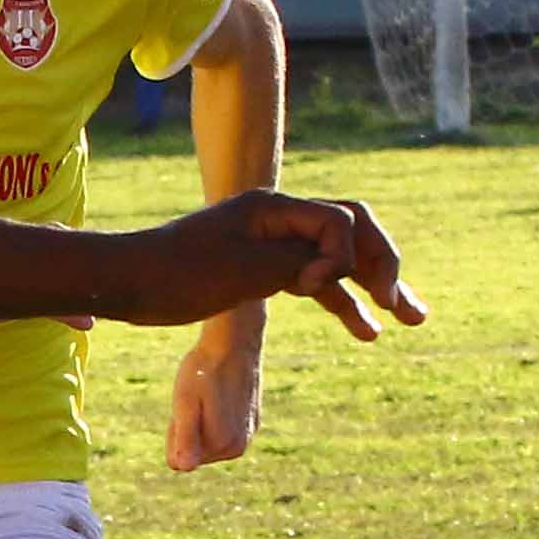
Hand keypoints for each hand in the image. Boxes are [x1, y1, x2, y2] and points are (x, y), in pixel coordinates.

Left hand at [106, 188, 425, 342]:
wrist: (126, 283)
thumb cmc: (176, 274)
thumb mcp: (244, 270)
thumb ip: (298, 263)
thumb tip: (339, 268)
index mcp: (275, 207)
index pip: (342, 220)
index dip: (343, 257)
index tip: (308, 289)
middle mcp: (280, 219)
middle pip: (353, 233)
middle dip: (385, 267)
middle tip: (409, 308)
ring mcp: (274, 244)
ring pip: (338, 261)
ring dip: (374, 287)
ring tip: (412, 319)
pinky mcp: (263, 270)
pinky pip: (314, 282)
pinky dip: (339, 303)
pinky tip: (365, 330)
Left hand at [164, 329, 261, 470]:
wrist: (234, 342)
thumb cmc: (203, 371)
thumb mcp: (185, 403)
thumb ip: (184, 437)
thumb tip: (184, 468)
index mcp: (222, 446)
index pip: (178, 460)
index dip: (175, 432)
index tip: (187, 407)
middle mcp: (238, 448)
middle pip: (194, 452)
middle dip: (188, 428)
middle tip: (197, 398)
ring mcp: (248, 436)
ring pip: (206, 441)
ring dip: (201, 420)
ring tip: (209, 395)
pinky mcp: (252, 423)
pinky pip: (220, 429)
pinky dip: (216, 413)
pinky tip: (222, 393)